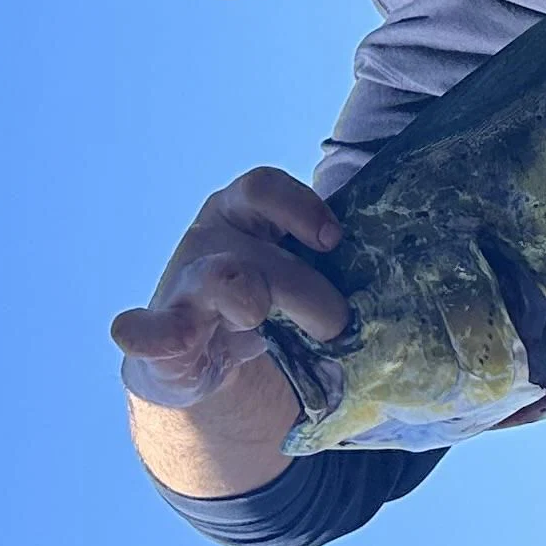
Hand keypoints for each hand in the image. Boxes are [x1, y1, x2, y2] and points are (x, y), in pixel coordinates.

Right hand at [109, 166, 348, 411]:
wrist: (194, 357)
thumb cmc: (262, 299)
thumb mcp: (294, 270)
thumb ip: (333, 265)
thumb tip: (399, 281)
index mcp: (241, 213)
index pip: (262, 187)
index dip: (300, 206)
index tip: (333, 240)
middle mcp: (209, 240)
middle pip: (256, 250)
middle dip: (304, 288)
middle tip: (338, 325)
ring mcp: (182, 286)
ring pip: (216, 279)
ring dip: (244, 295)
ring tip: (259, 316)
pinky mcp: (160, 335)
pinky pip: (146, 331)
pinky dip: (149, 334)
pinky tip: (165, 338)